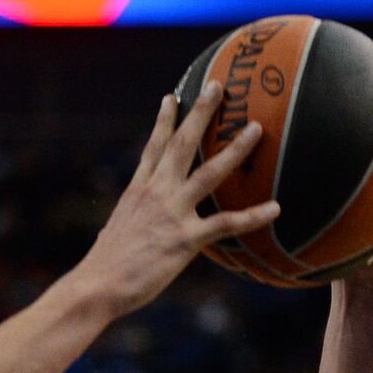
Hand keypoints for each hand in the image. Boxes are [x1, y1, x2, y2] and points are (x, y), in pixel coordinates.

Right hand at [73, 81, 278, 316]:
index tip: (171, 97)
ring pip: (209, 173)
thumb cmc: (102, 267)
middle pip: (181, 144)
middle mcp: (155, 194)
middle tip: (217, 86)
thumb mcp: (114, 232)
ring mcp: (171, 214)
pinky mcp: (185, 240)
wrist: (97, 286)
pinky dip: (253, 216)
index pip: (153, 147)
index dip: (163, 120)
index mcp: (136, 191)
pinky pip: (226, 223)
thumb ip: (130, 222)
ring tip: (255, 128)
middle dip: (200, 113)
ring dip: (234, 149)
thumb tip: (128, 228)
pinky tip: (276, 208)